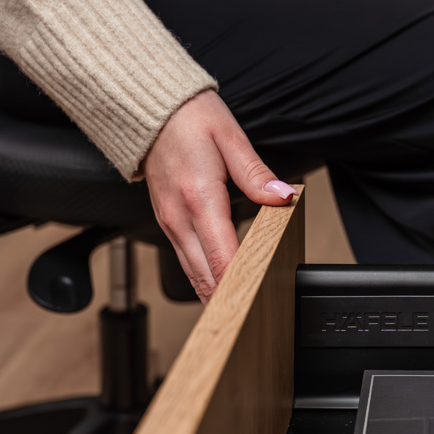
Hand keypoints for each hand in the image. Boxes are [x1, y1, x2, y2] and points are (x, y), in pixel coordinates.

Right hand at [142, 89, 296, 301]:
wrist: (150, 110)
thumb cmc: (189, 118)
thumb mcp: (230, 137)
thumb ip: (256, 175)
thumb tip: (282, 197)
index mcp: (198, 198)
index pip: (222, 256)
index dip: (240, 285)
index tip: (257, 305)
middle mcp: (179, 217)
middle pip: (204, 275)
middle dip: (227, 303)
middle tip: (254, 323)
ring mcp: (169, 223)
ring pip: (192, 274)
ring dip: (213, 296)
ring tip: (239, 319)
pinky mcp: (167, 222)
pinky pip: (185, 260)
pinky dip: (202, 279)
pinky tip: (220, 290)